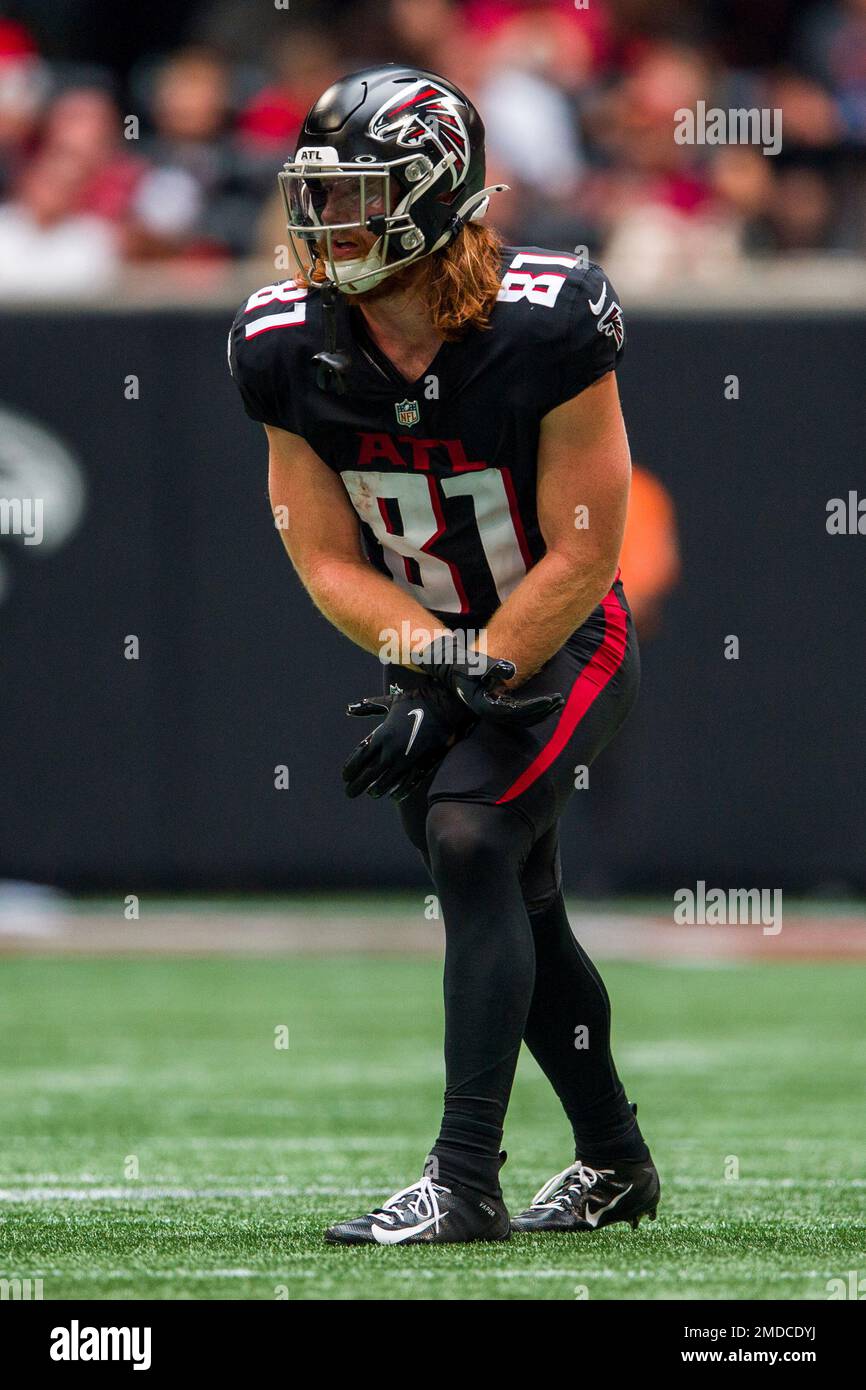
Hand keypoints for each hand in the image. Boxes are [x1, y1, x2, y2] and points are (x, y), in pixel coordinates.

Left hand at [342, 683, 471, 801]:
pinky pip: (406, 784)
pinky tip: (393, 795)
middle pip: (369, 774)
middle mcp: (391, 750)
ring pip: (386, 782)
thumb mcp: (390, 702)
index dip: (350, 769)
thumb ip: (369, 707)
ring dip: (377, 790)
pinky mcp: (421, 765)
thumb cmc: (415, 702)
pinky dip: (399, 791)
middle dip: (357, 785)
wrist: (444, 706)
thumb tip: (349, 708)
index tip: (345, 776)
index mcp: (382, 735)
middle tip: (349, 793)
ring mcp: (407, 760)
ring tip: (372, 793)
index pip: (360, 758)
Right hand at [415, 636, 563, 727]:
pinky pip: (520, 713)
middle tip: (560, 701)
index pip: (516, 712)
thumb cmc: (463, 664)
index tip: (551, 700)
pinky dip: (535, 709)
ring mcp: (495, 711)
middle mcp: (491, 713)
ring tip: (558, 702)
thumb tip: (512, 670)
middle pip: (523, 719)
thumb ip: (493, 665)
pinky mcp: (498, 706)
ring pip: (523, 718)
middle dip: (543, 711)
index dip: (535, 707)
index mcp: (487, 706)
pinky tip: (546, 702)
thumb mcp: (475, 662)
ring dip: (541, 712)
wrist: (451, 667)